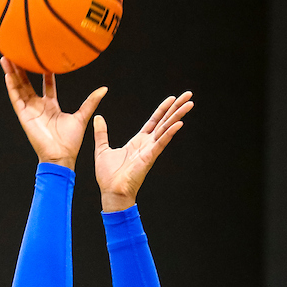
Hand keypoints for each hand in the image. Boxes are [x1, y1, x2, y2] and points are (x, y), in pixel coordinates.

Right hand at [1, 56, 106, 168]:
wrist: (61, 155)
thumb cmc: (71, 141)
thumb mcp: (82, 116)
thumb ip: (91, 102)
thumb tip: (104, 89)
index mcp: (51, 106)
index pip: (47, 85)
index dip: (45, 72)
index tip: (44, 59)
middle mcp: (38, 106)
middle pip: (28, 83)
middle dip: (23, 69)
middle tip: (19, 53)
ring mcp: (29, 110)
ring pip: (18, 87)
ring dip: (12, 73)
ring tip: (7, 57)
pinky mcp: (24, 115)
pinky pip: (16, 98)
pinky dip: (11, 86)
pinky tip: (8, 74)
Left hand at [94, 92, 192, 211]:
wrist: (111, 192)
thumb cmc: (108, 176)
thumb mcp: (102, 149)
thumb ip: (101, 133)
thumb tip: (98, 118)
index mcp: (138, 142)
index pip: (153, 121)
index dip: (162, 109)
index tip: (171, 98)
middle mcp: (147, 144)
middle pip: (164, 121)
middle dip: (176, 107)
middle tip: (188, 94)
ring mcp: (150, 150)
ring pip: (166, 128)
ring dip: (178, 115)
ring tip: (189, 103)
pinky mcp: (150, 157)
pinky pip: (161, 142)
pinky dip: (169, 132)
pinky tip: (179, 122)